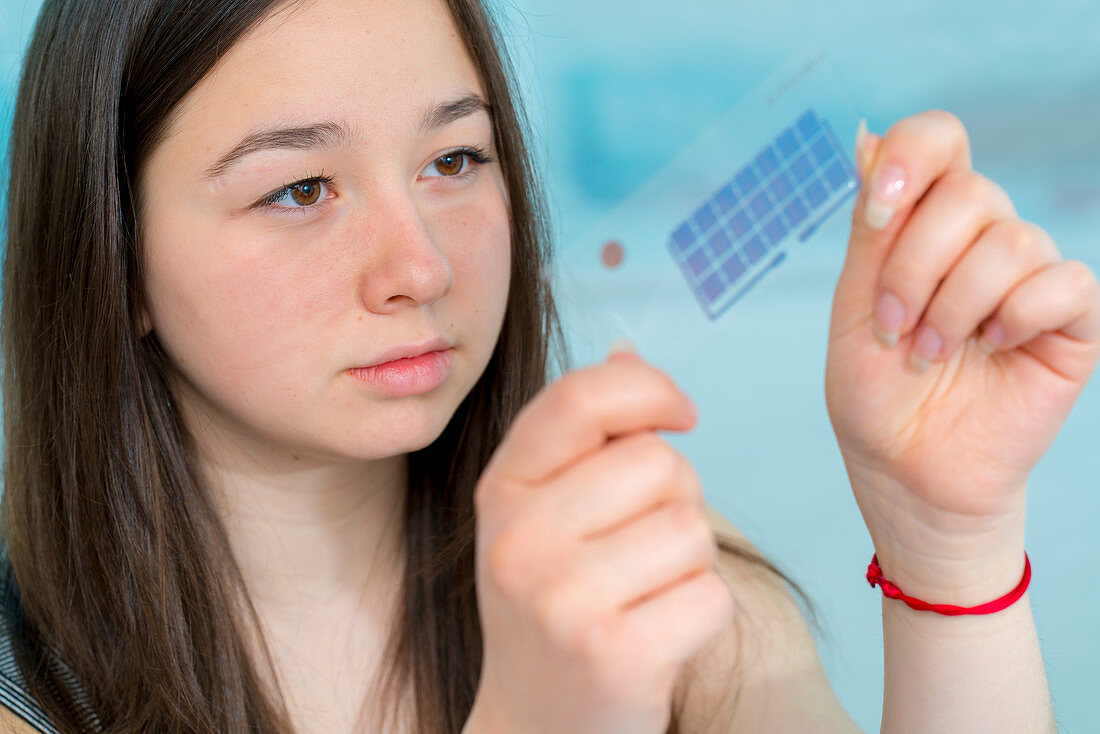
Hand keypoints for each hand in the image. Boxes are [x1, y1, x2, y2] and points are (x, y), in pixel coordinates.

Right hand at [465, 349, 732, 733]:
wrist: (537, 723)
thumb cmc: (555, 603)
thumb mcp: (545, 512)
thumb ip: (585, 434)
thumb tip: (628, 350)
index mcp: (503, 488)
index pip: (582, 396)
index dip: (650, 389)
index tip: (681, 413)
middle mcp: (519, 538)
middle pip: (660, 463)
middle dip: (675, 497)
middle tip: (640, 543)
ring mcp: (560, 598)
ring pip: (692, 528)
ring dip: (690, 560)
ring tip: (644, 591)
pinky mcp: (613, 654)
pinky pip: (710, 595)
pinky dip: (701, 614)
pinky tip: (657, 633)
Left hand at [824, 110, 1099, 595]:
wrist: (907, 475)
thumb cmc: (876, 395)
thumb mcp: (855, 306)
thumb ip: (870, 228)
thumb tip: (866, 134)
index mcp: (924, 226)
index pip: (940, 140)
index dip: (911, 159)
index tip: (874, 216)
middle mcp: (981, 240)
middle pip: (971, 193)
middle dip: (914, 267)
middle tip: (892, 327)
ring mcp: (1029, 279)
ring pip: (1012, 240)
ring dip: (954, 305)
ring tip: (930, 355)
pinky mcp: (1071, 322)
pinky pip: (1065, 282)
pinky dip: (1017, 314)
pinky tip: (992, 348)